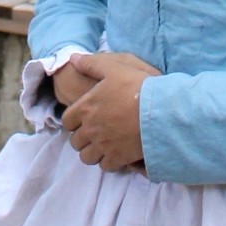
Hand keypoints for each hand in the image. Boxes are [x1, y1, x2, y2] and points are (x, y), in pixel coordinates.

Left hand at [60, 51, 160, 172]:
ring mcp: (104, 146)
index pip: (67, 121)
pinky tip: (115, 152)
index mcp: (86, 107)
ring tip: (102, 144)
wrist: (159, 110)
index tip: (82, 118)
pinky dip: (108, 161)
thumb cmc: (135, 85)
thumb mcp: (112, 67)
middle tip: (92, 131)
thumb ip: (90, 64)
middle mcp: (91, 129)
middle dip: (81, 137)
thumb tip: (73, 59)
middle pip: (75, 142)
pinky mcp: (118, 158)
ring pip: (87, 157)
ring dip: (92, 151)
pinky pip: (105, 166)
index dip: (72, 120)